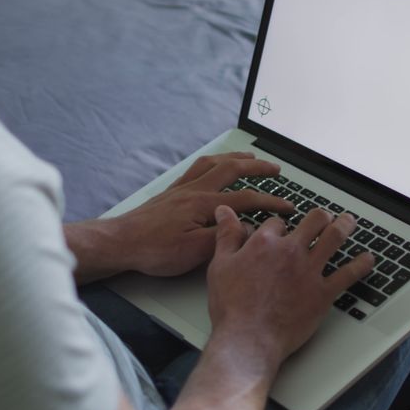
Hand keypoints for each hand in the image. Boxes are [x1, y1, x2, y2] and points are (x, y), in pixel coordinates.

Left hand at [66, 152, 293, 281]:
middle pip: (232, 169)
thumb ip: (223, 238)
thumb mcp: (194, 252)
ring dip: (235, 158)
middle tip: (275, 168)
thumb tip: (247, 229)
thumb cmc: (154, 250)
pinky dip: (212, 161)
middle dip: (257, 167)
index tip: (288, 206)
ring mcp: (182, 188)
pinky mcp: (171, 192)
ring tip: (250, 157)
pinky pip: (197, 167)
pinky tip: (214, 164)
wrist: (121, 243)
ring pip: (214, 163)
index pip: (246, 199)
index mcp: (203, 204)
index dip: (271, 201)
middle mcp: (194, 190)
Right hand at [206, 205, 373, 369]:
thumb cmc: (232, 306)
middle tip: (324, 217)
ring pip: (334, 238)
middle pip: (313, 221)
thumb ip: (226, 236)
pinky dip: (361, 265)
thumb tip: (225, 211)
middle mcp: (290, 252)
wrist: (248, 339)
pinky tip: (368, 259)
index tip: (281, 232)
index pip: (278, 223)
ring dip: (345, 226)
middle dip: (320, 216)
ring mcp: (309, 271)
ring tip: (349, 222)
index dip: (279, 226)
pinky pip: (348, 274)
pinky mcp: (323, 293)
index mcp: (265, 243)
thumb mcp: (220, 265)